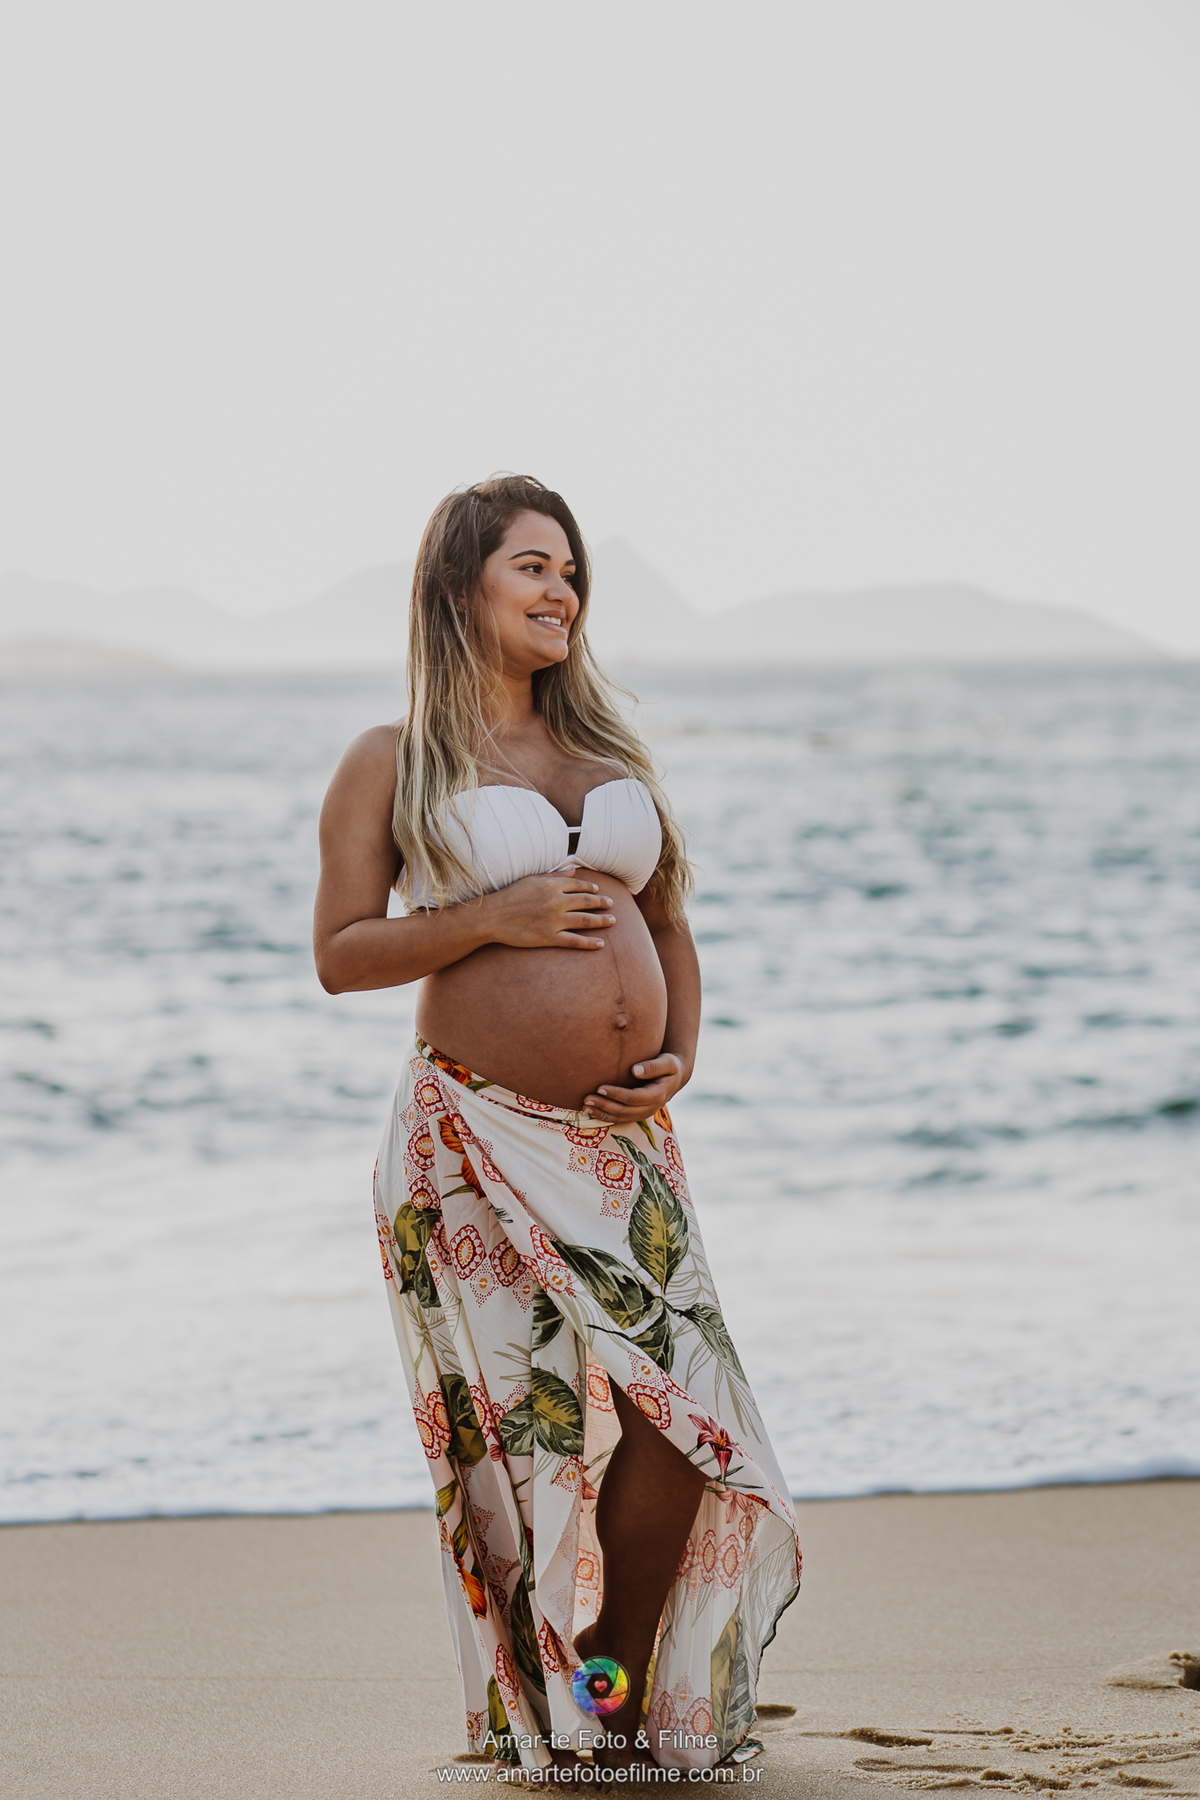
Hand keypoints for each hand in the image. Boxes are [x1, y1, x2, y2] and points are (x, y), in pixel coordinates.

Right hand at [482, 870, 615, 949]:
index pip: (578, 886)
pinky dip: (589, 943)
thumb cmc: (510, 896)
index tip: (598, 891)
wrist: (492, 917)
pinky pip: (574, 941)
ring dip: (601, 921)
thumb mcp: (531, 880)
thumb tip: (573, 870)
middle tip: (611, 905)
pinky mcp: (549, 938)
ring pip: (585, 921)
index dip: (591, 889)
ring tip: (612, 921)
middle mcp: (556, 902)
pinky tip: (600, 944)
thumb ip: (554, 876)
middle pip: (586, 902)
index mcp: (552, 886)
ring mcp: (554, 921)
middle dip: (601, 903)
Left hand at [582, 1054, 686, 1124]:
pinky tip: (592, 1112)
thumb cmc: (670, 1065)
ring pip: (621, 1118)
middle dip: (605, 1106)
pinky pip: (621, 1119)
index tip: (600, 1088)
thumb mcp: (667, 1062)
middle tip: (586, 1098)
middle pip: (625, 1110)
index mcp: (657, 1095)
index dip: (616, 1094)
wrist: (675, 1076)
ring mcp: (644, 1113)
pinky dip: (606, 1117)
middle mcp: (651, 1108)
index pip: (633, 1098)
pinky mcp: (637, 1113)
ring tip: (585, 1107)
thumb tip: (635, 1070)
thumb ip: (653, 1066)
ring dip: (602, 1114)